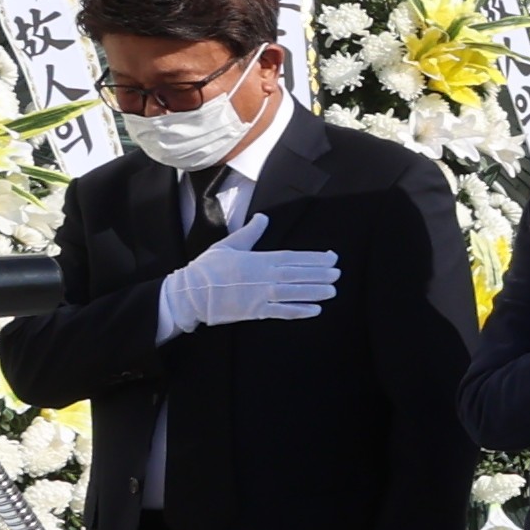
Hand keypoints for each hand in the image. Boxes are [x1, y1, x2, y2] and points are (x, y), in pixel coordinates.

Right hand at [156, 208, 342, 338]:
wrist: (190, 293)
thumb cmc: (208, 268)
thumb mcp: (229, 245)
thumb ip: (251, 233)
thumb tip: (263, 217)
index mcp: (259, 259)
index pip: (294, 257)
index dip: (315, 258)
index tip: (332, 258)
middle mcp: (264, 276)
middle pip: (298, 274)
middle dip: (320, 274)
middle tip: (338, 274)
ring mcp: (261, 295)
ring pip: (294, 292)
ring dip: (315, 292)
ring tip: (332, 291)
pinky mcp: (255, 311)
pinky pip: (282, 311)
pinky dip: (299, 311)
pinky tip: (315, 310)